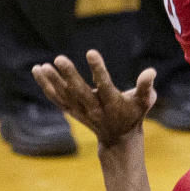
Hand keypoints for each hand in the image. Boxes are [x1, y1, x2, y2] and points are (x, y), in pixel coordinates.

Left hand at [32, 49, 155, 149]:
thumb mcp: (145, 101)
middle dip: (68, 76)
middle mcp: (94, 108)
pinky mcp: (72, 110)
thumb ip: (146, 87)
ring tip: (41, 66)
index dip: (98, 69)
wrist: (118, 138)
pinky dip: (46, 86)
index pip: (104, 85)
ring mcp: (80, 110)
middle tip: (59, 59)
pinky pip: (56, 98)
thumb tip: (151, 71)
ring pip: (63, 95)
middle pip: (79, 91)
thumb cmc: (134, 114)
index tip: (91, 52)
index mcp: (112, 103)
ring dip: (51, 81)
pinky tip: (38, 71)